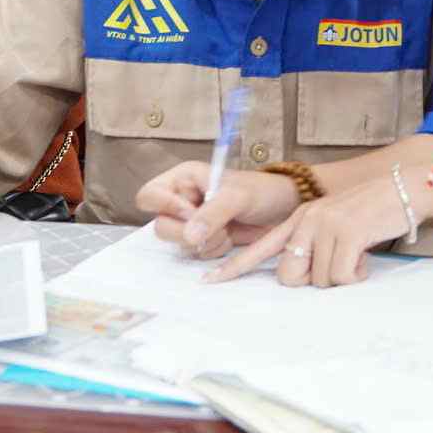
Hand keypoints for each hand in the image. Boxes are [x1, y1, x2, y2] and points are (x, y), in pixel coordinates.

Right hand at [135, 162, 301, 258]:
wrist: (283, 211)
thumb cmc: (261, 191)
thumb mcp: (237, 197)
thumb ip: (212, 213)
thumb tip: (189, 235)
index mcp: (182, 179)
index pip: (149, 195)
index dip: (165, 207)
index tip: (191, 212)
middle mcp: (181, 200)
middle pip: (161, 225)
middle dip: (188, 232)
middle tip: (215, 226)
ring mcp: (190, 222)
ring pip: (178, 243)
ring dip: (205, 242)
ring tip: (227, 230)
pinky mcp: (202, 239)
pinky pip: (195, 253)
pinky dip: (213, 250)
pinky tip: (230, 239)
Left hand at [208, 174, 412, 287]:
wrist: (403, 187)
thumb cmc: (370, 211)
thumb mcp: (333, 222)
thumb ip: (313, 243)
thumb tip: (301, 276)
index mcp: (299, 219)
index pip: (260, 247)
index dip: (234, 267)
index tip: (209, 281)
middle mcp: (306, 220)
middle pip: (289, 275)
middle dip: (311, 281)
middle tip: (336, 265)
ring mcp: (326, 225)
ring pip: (320, 280)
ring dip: (342, 275)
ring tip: (356, 254)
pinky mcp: (347, 233)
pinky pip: (343, 276)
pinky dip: (356, 275)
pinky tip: (365, 256)